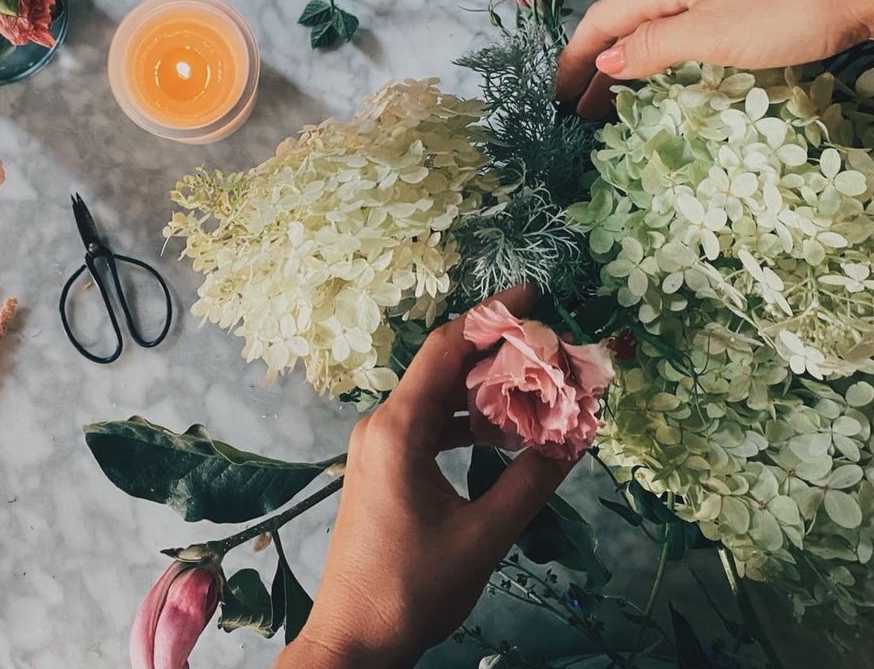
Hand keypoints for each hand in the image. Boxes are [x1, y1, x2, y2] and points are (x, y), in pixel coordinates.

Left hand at [272, 285, 572, 668]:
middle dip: (497, 354)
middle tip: (549, 349)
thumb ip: (531, 482)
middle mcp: (383, 424)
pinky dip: (467, 423)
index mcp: (398, 428)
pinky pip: (430, 426)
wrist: (353, 640)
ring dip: (484, 391)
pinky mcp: (384, 466)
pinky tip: (503, 435)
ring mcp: (380, 445)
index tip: (531, 296)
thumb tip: (576, 437)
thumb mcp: (483, 536)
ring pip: (438, 398)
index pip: (446, 348)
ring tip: (536, 389)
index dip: (490, 316)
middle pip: (443, 368)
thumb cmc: (411, 589)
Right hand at [555, 0, 873, 118]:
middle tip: (579, 111)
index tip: (557, 98)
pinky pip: (681, 29)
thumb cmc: (794, 4)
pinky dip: (659, 56)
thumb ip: (654, 46)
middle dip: (595, 67)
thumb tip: (605, 60)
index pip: (601, 21)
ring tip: (613, 100)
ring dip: (626, 63)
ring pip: (652, 27)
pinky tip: (668, 71)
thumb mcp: (714, 32)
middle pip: (622, 24)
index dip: (574, 59)